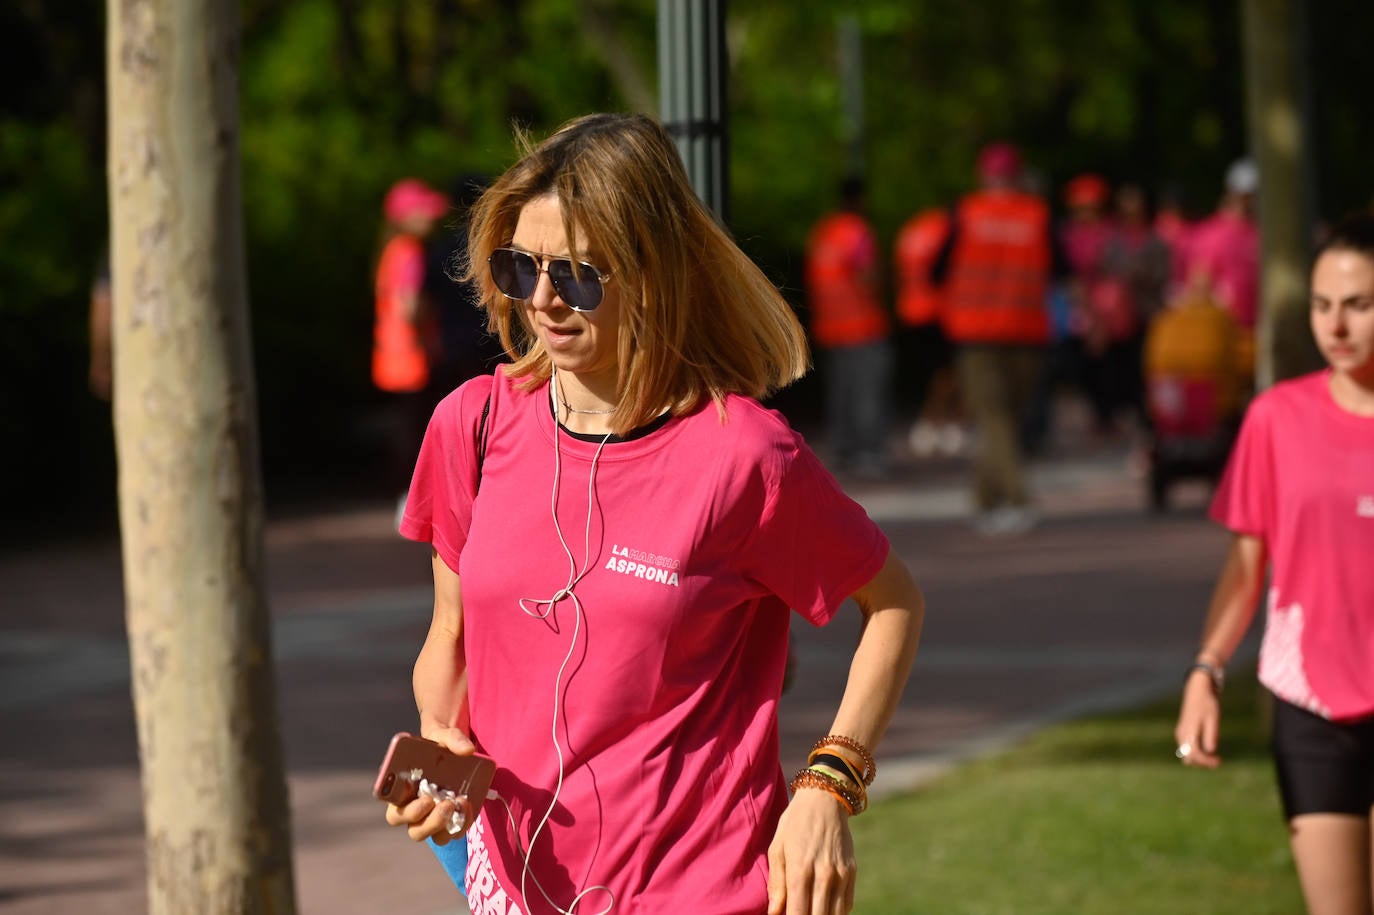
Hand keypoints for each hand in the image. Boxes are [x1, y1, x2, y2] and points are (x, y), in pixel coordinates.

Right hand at [382, 726, 475, 843]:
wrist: (455, 746)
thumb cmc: (438, 743)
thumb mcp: (441, 734)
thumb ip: (451, 738)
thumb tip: (467, 750)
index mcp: (403, 794)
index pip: (395, 814)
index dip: (405, 814)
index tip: (424, 800)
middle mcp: (417, 810)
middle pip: (415, 831)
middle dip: (430, 823)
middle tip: (445, 804)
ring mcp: (436, 816)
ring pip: (436, 837)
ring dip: (448, 826)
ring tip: (458, 804)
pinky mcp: (454, 817)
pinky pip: (456, 830)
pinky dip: (463, 822)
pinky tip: (468, 805)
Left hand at [766, 787, 855, 914]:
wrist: (825, 798)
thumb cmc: (794, 823)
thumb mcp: (777, 848)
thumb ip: (776, 884)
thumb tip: (774, 913)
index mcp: (800, 870)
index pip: (797, 914)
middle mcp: (823, 875)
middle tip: (798, 912)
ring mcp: (840, 875)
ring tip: (810, 909)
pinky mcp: (851, 873)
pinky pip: (846, 906)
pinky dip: (835, 912)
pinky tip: (823, 907)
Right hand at [1174, 672, 1221, 767]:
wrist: (1197, 689)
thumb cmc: (1207, 703)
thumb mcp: (1212, 720)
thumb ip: (1211, 736)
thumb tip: (1211, 751)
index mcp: (1188, 731)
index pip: (1195, 754)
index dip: (1207, 761)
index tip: (1219, 761)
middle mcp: (1181, 734)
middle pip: (1189, 757)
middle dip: (1203, 762)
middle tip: (1217, 761)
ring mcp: (1180, 732)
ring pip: (1187, 754)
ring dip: (1200, 758)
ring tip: (1214, 756)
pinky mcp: (1183, 730)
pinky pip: (1187, 747)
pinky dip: (1197, 752)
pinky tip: (1208, 748)